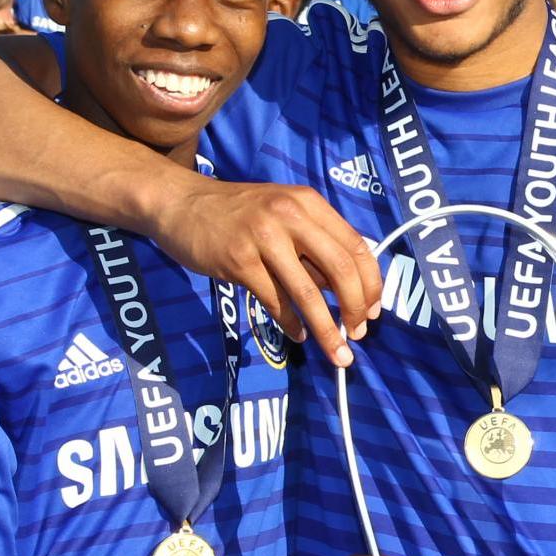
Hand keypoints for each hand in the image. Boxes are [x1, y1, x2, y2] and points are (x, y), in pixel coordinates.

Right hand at [154, 180, 380, 366]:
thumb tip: (351, 290)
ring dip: (328, 329)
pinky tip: (298, 335)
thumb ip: (315, 244)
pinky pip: (275, 302)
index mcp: (309, 203)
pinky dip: (291, 324)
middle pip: (340, 269)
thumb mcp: (284, 214)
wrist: (181, 203)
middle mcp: (290, 215)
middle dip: (356, 309)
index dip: (371, 284)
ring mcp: (263, 237)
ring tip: (338, 352)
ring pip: (308, 293)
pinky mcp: (238, 261)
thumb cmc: (239, 214)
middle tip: (358, 335)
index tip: (374, 311)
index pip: (356, 246)